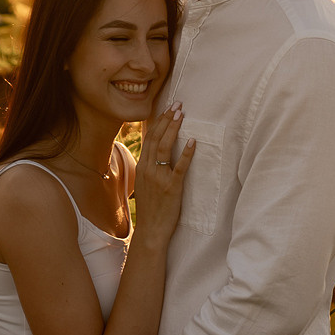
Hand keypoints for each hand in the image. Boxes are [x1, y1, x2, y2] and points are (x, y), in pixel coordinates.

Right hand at [134, 104, 194, 247]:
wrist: (151, 230)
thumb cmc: (151, 209)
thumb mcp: (145, 185)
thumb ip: (150, 169)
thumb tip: (157, 155)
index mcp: (142, 167)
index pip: (148, 138)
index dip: (158, 121)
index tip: (167, 109)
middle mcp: (148, 169)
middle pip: (156, 138)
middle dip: (167, 119)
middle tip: (177, 105)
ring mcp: (159, 178)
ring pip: (164, 147)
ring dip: (173, 129)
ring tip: (182, 115)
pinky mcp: (172, 187)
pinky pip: (179, 167)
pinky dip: (186, 153)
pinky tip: (192, 141)